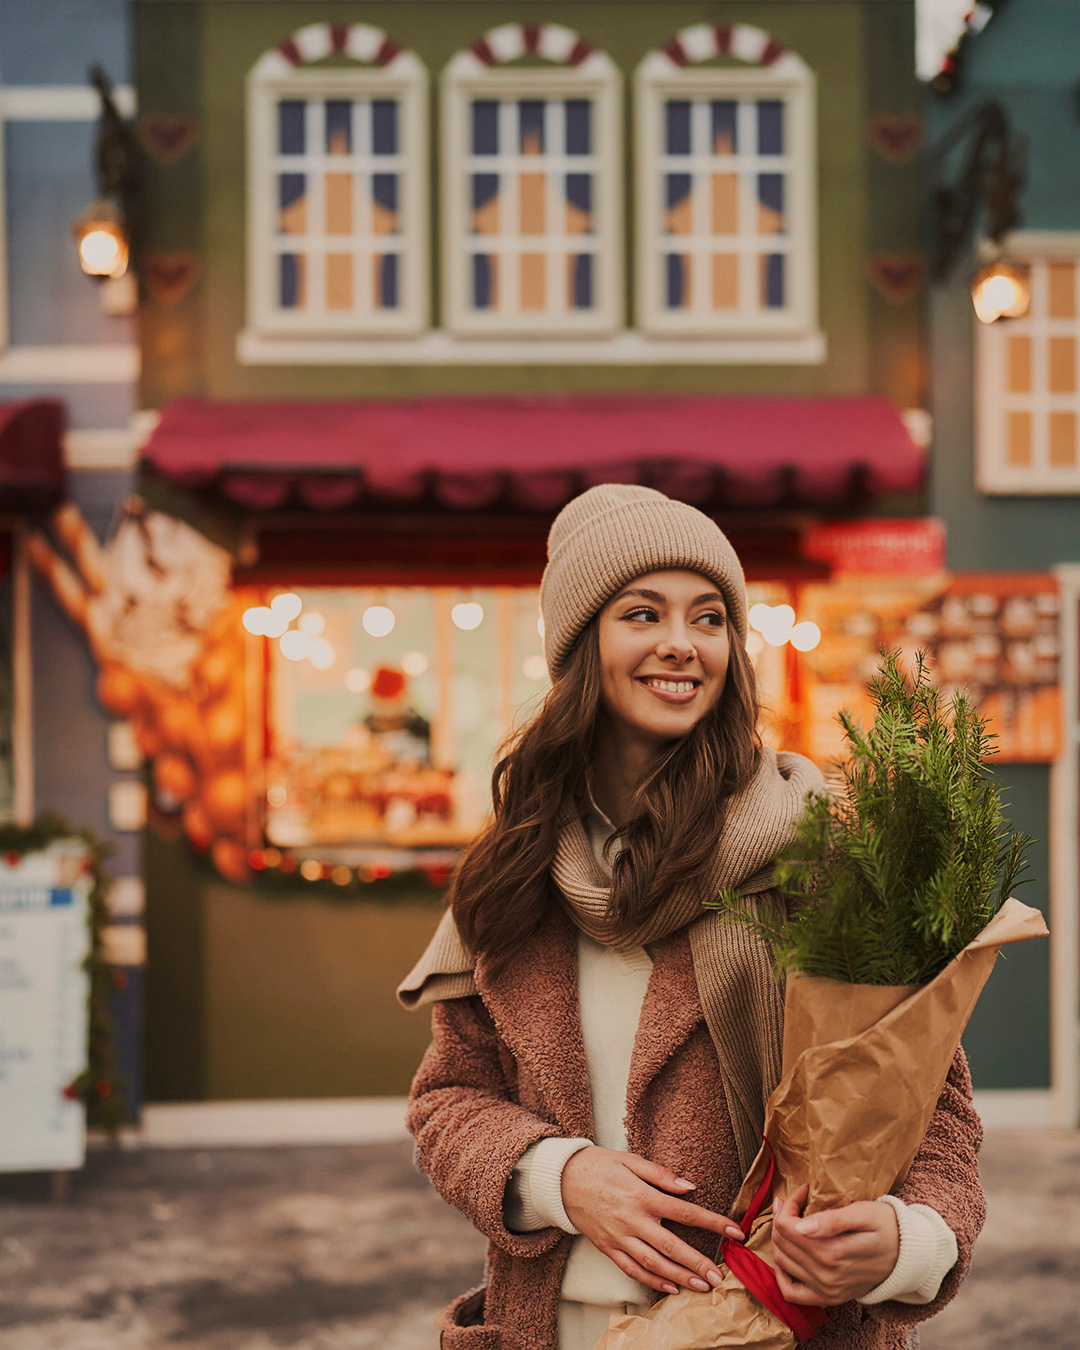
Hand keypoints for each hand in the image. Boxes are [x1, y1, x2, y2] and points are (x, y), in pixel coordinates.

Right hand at [560, 1147, 744, 1296]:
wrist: (561, 1179)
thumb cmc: (598, 1165)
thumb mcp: (630, 1159)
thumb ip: (661, 1174)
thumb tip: (689, 1187)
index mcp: (642, 1196)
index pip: (685, 1213)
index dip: (713, 1223)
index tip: (735, 1231)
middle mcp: (633, 1221)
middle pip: (672, 1247)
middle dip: (699, 1263)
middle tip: (721, 1276)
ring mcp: (619, 1238)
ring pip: (654, 1264)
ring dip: (680, 1277)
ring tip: (702, 1286)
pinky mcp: (608, 1248)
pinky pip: (632, 1270)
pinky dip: (652, 1282)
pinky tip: (670, 1288)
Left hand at [772, 1185, 899, 1305]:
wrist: (906, 1257)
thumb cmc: (886, 1228)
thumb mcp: (863, 1214)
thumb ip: (833, 1220)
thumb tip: (801, 1226)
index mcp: (833, 1253)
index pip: (788, 1226)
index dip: (789, 1205)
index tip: (802, 1192)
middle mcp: (826, 1276)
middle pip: (782, 1242)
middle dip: (783, 1216)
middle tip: (796, 1201)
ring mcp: (826, 1290)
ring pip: (782, 1261)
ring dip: (781, 1238)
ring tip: (793, 1220)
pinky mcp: (827, 1298)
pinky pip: (792, 1293)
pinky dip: (782, 1274)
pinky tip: (788, 1255)